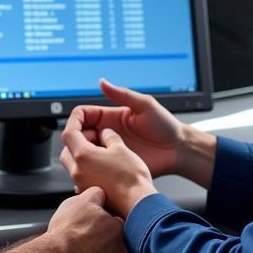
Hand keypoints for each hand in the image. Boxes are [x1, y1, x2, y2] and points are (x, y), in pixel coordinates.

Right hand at [46, 187, 125, 252]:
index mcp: (118, 228)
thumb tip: (101, 193)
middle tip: (85, 237)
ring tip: (81, 252)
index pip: (117, 222)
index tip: (93, 223)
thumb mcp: (81, 200)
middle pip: (115, 243)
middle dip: (103, 240)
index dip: (104, 221)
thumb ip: (96, 194)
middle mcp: (120, 251)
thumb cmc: (67, 232)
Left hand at [59, 127, 156, 219]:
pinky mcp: (88, 193)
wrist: (138, 205)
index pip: (69, 132)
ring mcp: (81, 184)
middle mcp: (77, 171)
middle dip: (78, 139)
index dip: (75, 120)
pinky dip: (88, 167)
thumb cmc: (131, 178)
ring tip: (102, 150)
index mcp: (82, 156)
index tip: (81, 116)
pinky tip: (105, 166)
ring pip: (73, 163)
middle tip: (95, 135)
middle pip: (67, 148)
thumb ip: (109, 136)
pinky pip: (82, 175)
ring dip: (83, 153)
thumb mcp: (121, 148)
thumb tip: (105, 133)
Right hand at [61, 79, 183, 177]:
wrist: (178, 150)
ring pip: (84, 153)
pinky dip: (90, 169)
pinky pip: (97, 168)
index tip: (73, 130)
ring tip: (89, 161)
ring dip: (81, 156)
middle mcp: (107, 133)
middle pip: (79, 135)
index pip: (82, 116)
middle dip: (75, 141)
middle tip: (83, 149)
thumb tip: (102, 82)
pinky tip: (94, 171)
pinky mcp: (116, 166)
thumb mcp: (145, 106)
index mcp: (110, 118)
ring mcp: (110, 151)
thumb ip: (122, 94)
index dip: (75, 121)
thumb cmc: (166, 126)